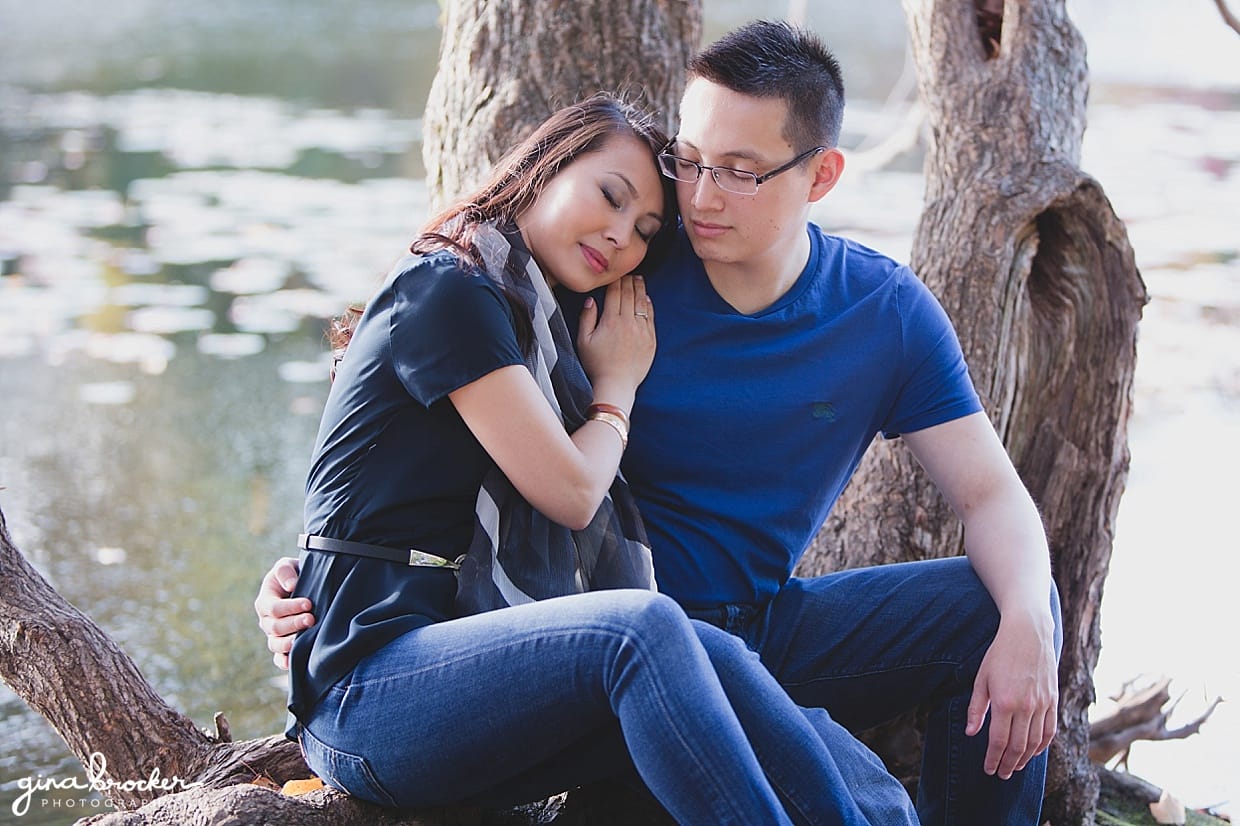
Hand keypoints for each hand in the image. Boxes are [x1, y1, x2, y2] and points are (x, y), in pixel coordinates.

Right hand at [253, 557, 313, 669]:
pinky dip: (284, 662)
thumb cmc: (295, 575)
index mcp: (265, 601)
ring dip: (290, 643)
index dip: (290, 607)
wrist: (305, 586)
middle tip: (311, 618)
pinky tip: (293, 662)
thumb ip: (285, 571)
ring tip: (307, 637)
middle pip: (275, 627)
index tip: (308, 603)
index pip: (274, 608)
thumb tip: (291, 586)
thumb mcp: (287, 565)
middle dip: (294, 624)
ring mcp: (273, 636)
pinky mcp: (281, 647)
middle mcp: (266, 620)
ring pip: (276, 645)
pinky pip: (278, 659)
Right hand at [577, 274, 655, 402]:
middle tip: (628, 272)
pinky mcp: (651, 339)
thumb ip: (587, 318)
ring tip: (639, 280)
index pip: (615, 293)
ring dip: (640, 289)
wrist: (616, 384)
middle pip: (629, 294)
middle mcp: (628, 322)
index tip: (615, 274)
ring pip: (642, 303)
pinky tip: (647, 299)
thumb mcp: (583, 341)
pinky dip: (649, 305)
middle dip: (629, 280)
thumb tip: (591, 300)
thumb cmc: (597, 365)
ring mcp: (641, 330)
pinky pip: (651, 317)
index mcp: (610, 321)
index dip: (615, 280)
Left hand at [966, 610, 1058, 778]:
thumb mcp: (981, 678)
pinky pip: (1050, 730)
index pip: (999, 741)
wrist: (1028, 633)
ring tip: (1014, 768)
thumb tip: (971, 733)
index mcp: (1004, 702)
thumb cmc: (1000, 654)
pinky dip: (1042, 745)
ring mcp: (1043, 704)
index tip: (988, 769)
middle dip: (1008, 764)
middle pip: (1018, 746)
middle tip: (1000, 774)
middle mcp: (1026, 707)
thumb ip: (976, 708)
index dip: (993, 758)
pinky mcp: (1053, 700)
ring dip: (1025, 759)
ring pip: (1035, 742)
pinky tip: (1033, 752)